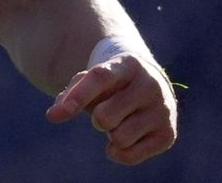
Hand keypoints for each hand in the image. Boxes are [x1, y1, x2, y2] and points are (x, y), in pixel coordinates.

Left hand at [45, 52, 177, 164]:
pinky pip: (131, 155)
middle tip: (104, 113)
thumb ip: (70, 94)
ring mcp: (163, 110)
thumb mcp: (91, 81)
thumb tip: (53, 115)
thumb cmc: (111, 84)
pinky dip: (118, 153)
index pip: (100, 78)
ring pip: (119, 138)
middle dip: (97, 119)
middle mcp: (150, 85)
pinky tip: (121, 141)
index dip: (78, 95)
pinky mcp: (169, 133)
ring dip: (110, 134)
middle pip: (105, 116)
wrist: (150, 84)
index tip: (59, 113)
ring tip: (120, 122)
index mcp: (128, 65)